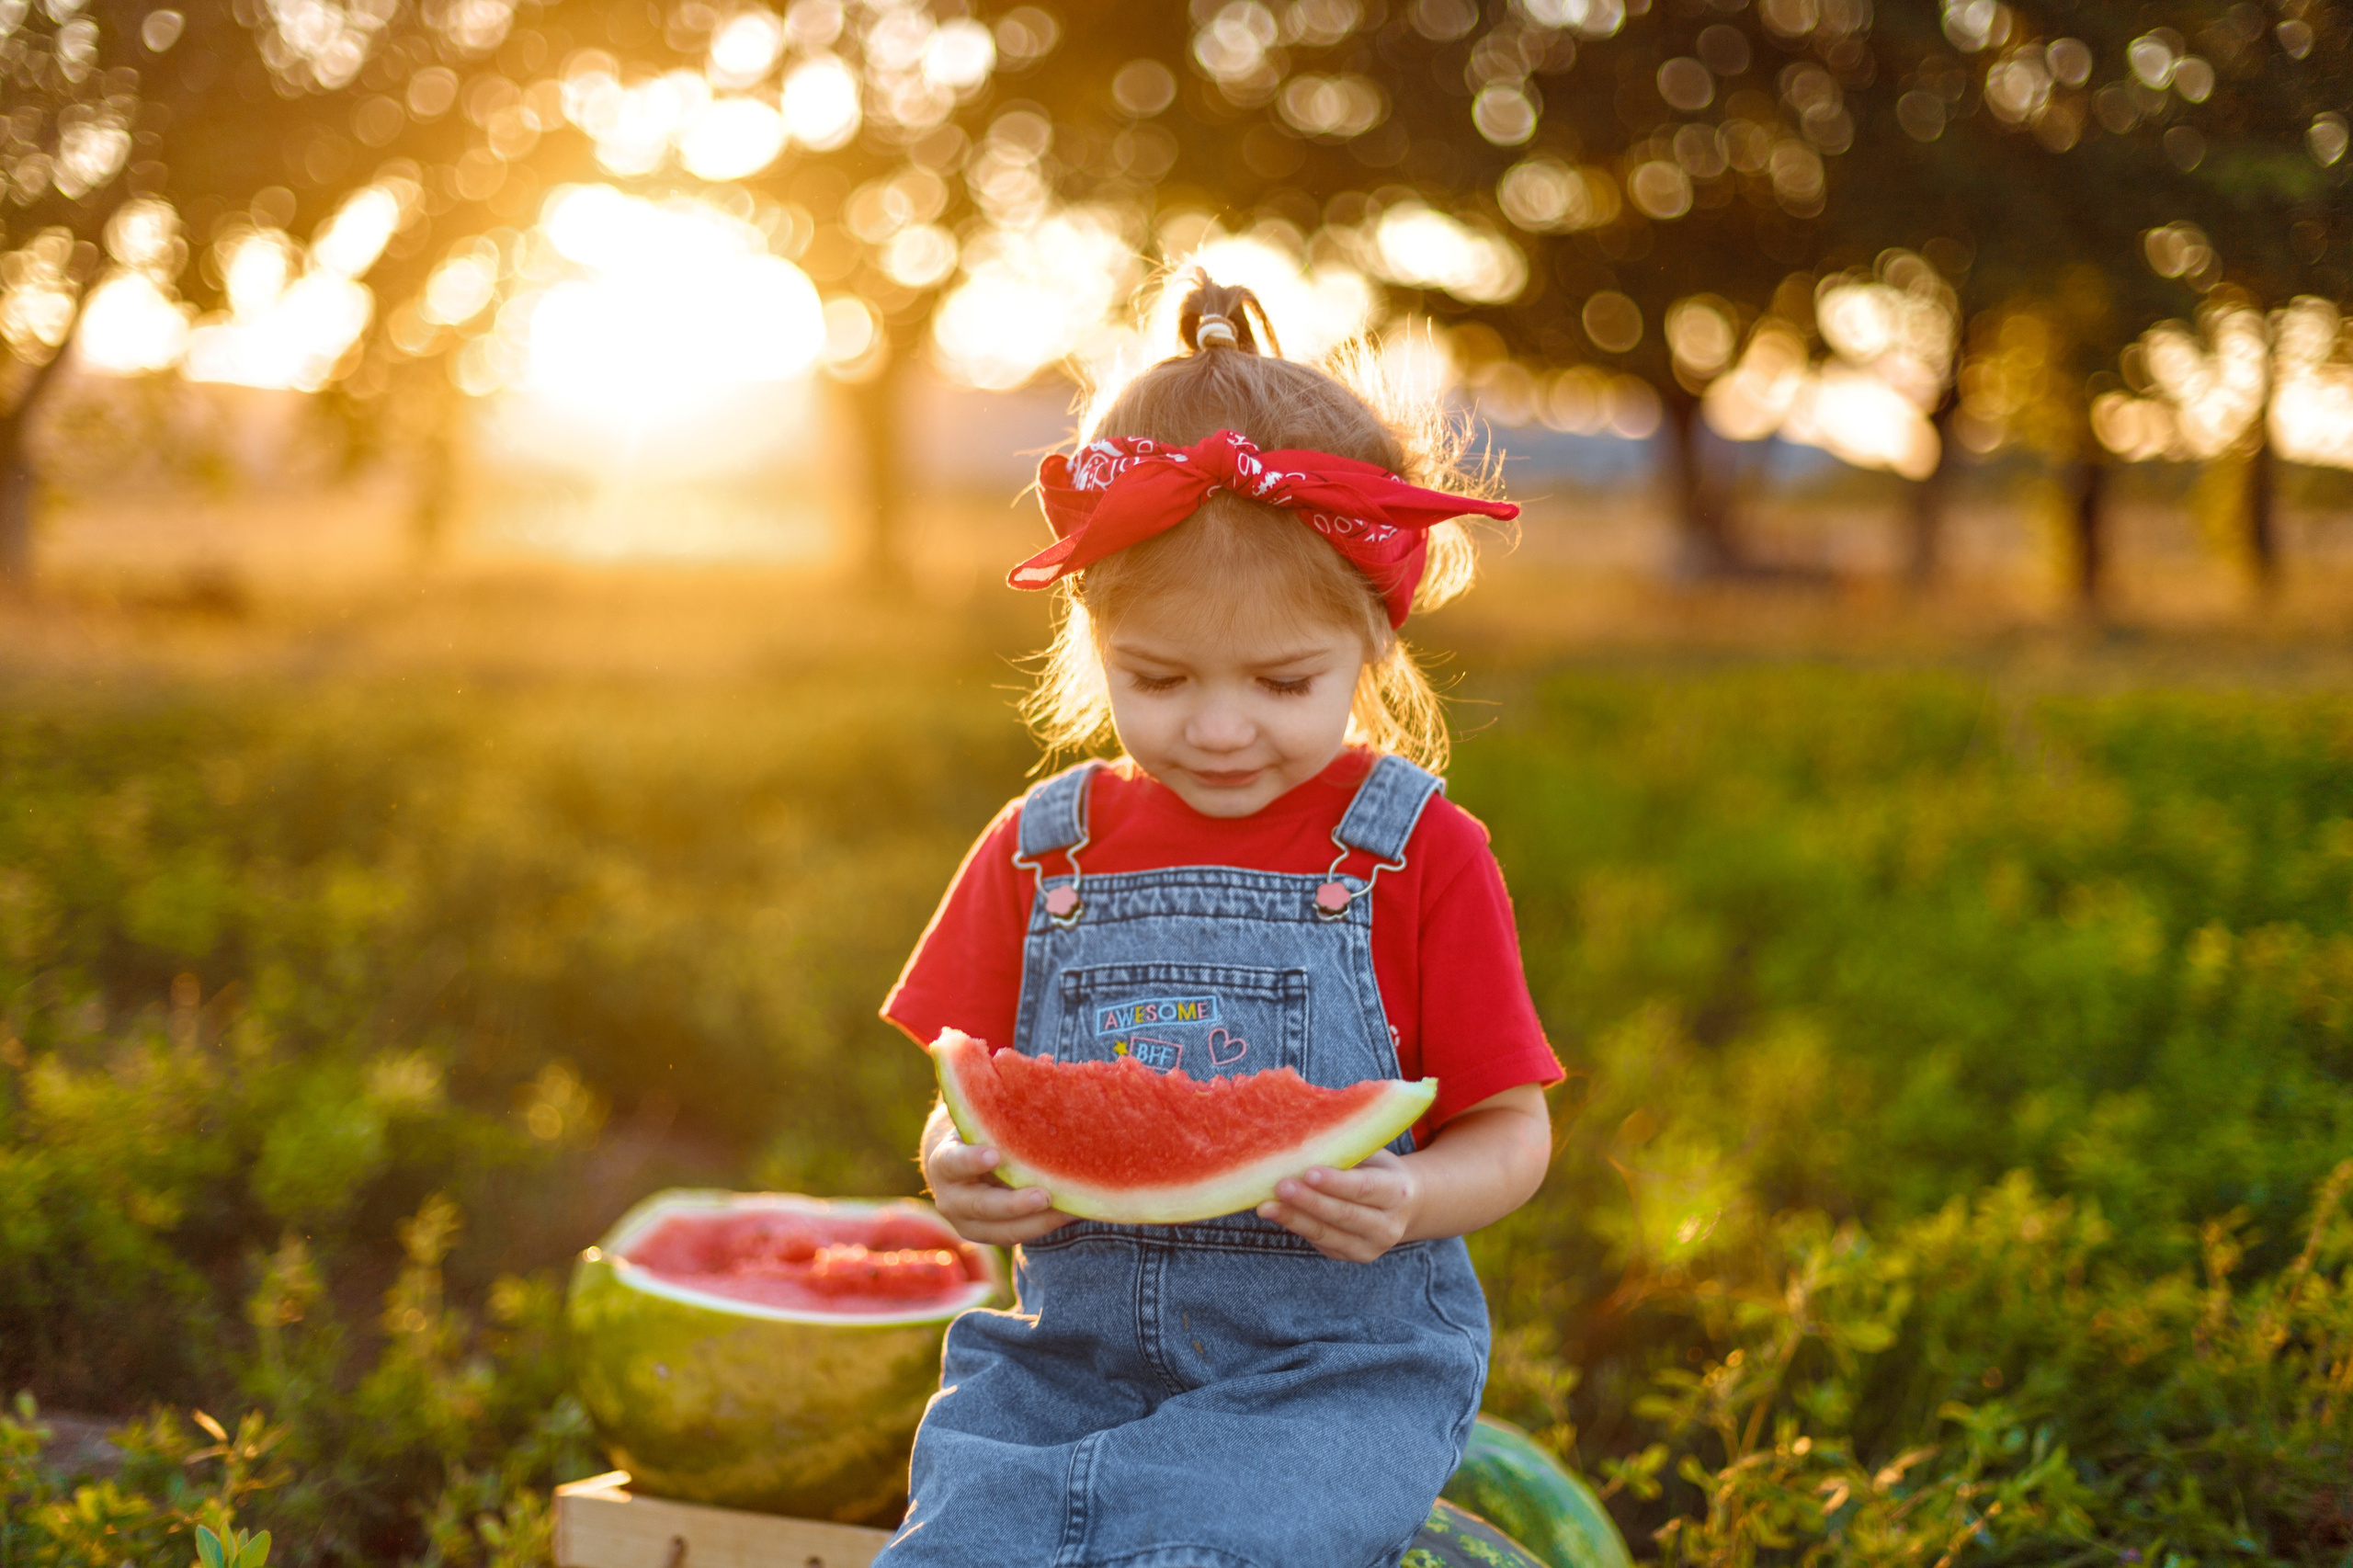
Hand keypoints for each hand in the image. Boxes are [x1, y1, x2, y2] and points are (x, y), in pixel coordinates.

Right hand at [920, 1111, 1071, 1246]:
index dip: (971, 1160)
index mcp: (945, 1163)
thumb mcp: (981, 1117)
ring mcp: (970, 1224)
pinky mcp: (992, 1236)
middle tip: (1045, 1195)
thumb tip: (1046, 1059)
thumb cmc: (979, 1133)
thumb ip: (1000, 1099)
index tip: (995, 1154)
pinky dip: (1047, 1224)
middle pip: (982, 1206)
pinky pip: (1021, 1234)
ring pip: (1005, 1230)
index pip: (953, 1163)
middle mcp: (952, 1199)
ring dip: (1040, 1221)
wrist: (962, 1168)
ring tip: (1072, 1208)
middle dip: (1014, 1204)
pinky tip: (1076, 1210)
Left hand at [1257, 1150, 1418, 1262]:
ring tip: (1266, 1206)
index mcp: (1397, 1192)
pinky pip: (1320, 1242)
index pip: (1363, 1188)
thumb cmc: (1379, 1170)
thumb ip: (1348, 1152)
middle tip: (1280, 1187)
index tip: (1308, 1172)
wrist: (1406, 1207)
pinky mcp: (1351, 1256)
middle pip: (1343, 1215)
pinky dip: (1296, 1227)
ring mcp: (1370, 1247)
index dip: (1335, 1182)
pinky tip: (1276, 1214)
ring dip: (1294, 1219)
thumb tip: (1303, 1138)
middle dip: (1308, 1201)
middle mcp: (1388, 1226)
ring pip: (1327, 1234)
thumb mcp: (1374, 1155)